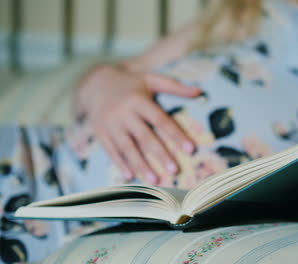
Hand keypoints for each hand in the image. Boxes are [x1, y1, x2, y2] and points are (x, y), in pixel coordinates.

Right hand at [79, 66, 200, 183]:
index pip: (160, 120)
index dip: (176, 135)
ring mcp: (110, 124)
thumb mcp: (151, 79)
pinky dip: (120, 164)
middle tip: (175, 171)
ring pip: (128, 148)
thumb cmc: (131, 84)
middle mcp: (124, 113)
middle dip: (161, 155)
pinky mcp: (101, 133)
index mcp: (139, 100)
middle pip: (145, 137)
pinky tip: (131, 177)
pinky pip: (111, 151)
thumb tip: (200, 91)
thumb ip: (175, 86)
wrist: (96, 84)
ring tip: (156, 181)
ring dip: (141, 165)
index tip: (191, 149)